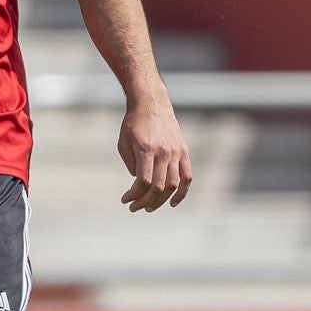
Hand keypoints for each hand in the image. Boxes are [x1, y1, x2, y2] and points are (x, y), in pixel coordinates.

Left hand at [118, 95, 190, 212]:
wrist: (151, 103)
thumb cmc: (133, 123)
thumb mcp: (123, 142)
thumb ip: (131, 164)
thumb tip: (140, 183)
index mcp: (146, 149)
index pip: (143, 180)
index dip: (134, 194)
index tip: (125, 200)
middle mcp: (164, 152)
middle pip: (159, 186)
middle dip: (145, 201)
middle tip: (134, 208)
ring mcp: (176, 152)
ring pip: (173, 184)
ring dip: (161, 200)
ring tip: (149, 207)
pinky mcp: (183, 152)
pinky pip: (187, 176)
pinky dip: (182, 192)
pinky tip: (172, 203)